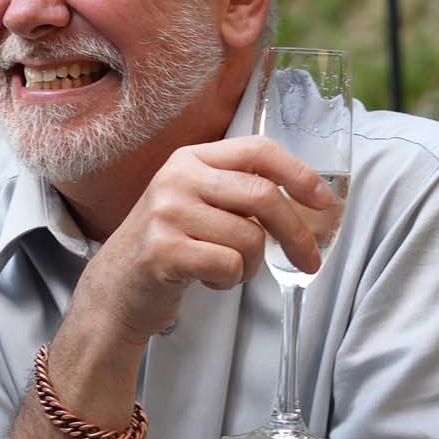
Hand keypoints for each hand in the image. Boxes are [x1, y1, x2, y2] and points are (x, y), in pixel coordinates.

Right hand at [74, 135, 333, 344]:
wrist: (114, 288)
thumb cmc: (168, 246)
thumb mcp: (196, 203)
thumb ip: (239, 191)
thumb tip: (311, 203)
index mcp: (190, 158)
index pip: (258, 150)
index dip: (300, 174)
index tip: (324, 203)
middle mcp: (176, 178)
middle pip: (263, 195)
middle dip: (297, 234)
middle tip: (310, 261)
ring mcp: (166, 213)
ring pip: (250, 238)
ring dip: (251, 266)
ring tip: (225, 268)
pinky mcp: (163, 251)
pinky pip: (229, 266)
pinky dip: (228, 281)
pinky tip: (205, 279)